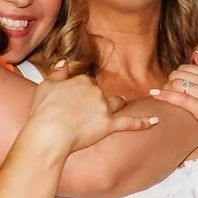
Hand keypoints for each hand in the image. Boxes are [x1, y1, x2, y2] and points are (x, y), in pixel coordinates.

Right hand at [28, 62, 156, 152]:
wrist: (47, 134)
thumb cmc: (42, 112)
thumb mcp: (45, 86)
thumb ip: (57, 73)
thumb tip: (63, 63)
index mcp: (81, 81)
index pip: (88, 84)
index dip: (81, 95)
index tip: (73, 105)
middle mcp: (95, 91)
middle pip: (102, 94)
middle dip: (96, 102)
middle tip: (82, 115)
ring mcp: (103, 108)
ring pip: (117, 104)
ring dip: (116, 107)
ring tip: (110, 114)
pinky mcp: (109, 126)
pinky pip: (130, 123)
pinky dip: (143, 122)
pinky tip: (156, 121)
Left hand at [152, 59, 197, 150]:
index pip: (188, 67)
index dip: (178, 74)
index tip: (174, 82)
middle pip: (180, 73)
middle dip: (170, 80)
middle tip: (167, 89)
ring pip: (177, 83)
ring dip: (165, 88)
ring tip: (161, 94)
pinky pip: (178, 98)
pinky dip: (164, 95)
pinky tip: (156, 95)